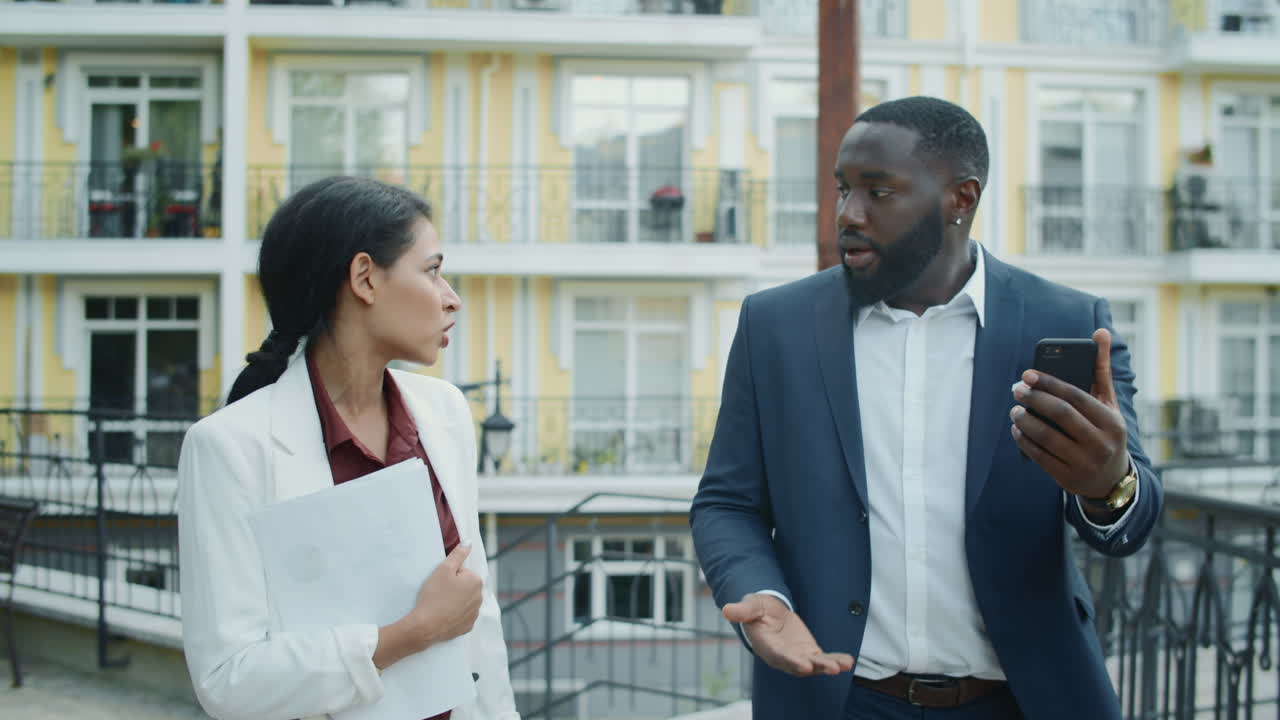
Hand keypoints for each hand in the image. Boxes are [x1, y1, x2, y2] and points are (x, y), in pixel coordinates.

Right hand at [410, 543, 483, 648]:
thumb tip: (469, 542)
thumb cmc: (434, 595)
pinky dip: (454, 614)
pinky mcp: (468, 626)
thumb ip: (458, 554)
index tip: (441, 582)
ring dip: (455, 600)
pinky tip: (444, 615)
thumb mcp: (443, 569)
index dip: (450, 575)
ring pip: (464, 601)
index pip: (462, 571)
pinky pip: (462, 616)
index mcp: (476, 581)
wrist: (426, 625)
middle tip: (439, 592)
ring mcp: (475, 613)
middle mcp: (480, 597)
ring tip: (440, 604)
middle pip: (465, 586)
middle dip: (454, 587)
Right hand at [722, 593, 853, 676]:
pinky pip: (823, 659)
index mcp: (767, 646)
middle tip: (831, 668)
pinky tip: (848, 661)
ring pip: (814, 665)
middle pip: (799, 664)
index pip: (779, 656)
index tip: (804, 665)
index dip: (791, 661)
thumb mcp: (750, 606)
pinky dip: (835, 660)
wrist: (767, 613)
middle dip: (815, 667)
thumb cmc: (756, 609)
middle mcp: (783, 656)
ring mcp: (797, 656)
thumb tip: (727, 610)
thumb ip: (742, 610)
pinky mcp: (808, 652)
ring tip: (844, 665)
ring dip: (828, 666)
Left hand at [1010, 328, 1129, 503]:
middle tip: (1015, 389)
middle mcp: (1100, 443)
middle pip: (1060, 414)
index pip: (1076, 396)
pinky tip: (1017, 429)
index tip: (1028, 374)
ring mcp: (1084, 463)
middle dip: (1034, 399)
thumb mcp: (1109, 404)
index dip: (1049, 383)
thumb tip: (1100, 332)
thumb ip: (1101, 370)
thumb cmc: (1106, 431)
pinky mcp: (1068, 478)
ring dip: (1024, 420)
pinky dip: (1024, 441)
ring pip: (1046, 437)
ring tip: (1014, 410)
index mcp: (1111, 421)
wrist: (1112, 480)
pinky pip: (1039, 456)